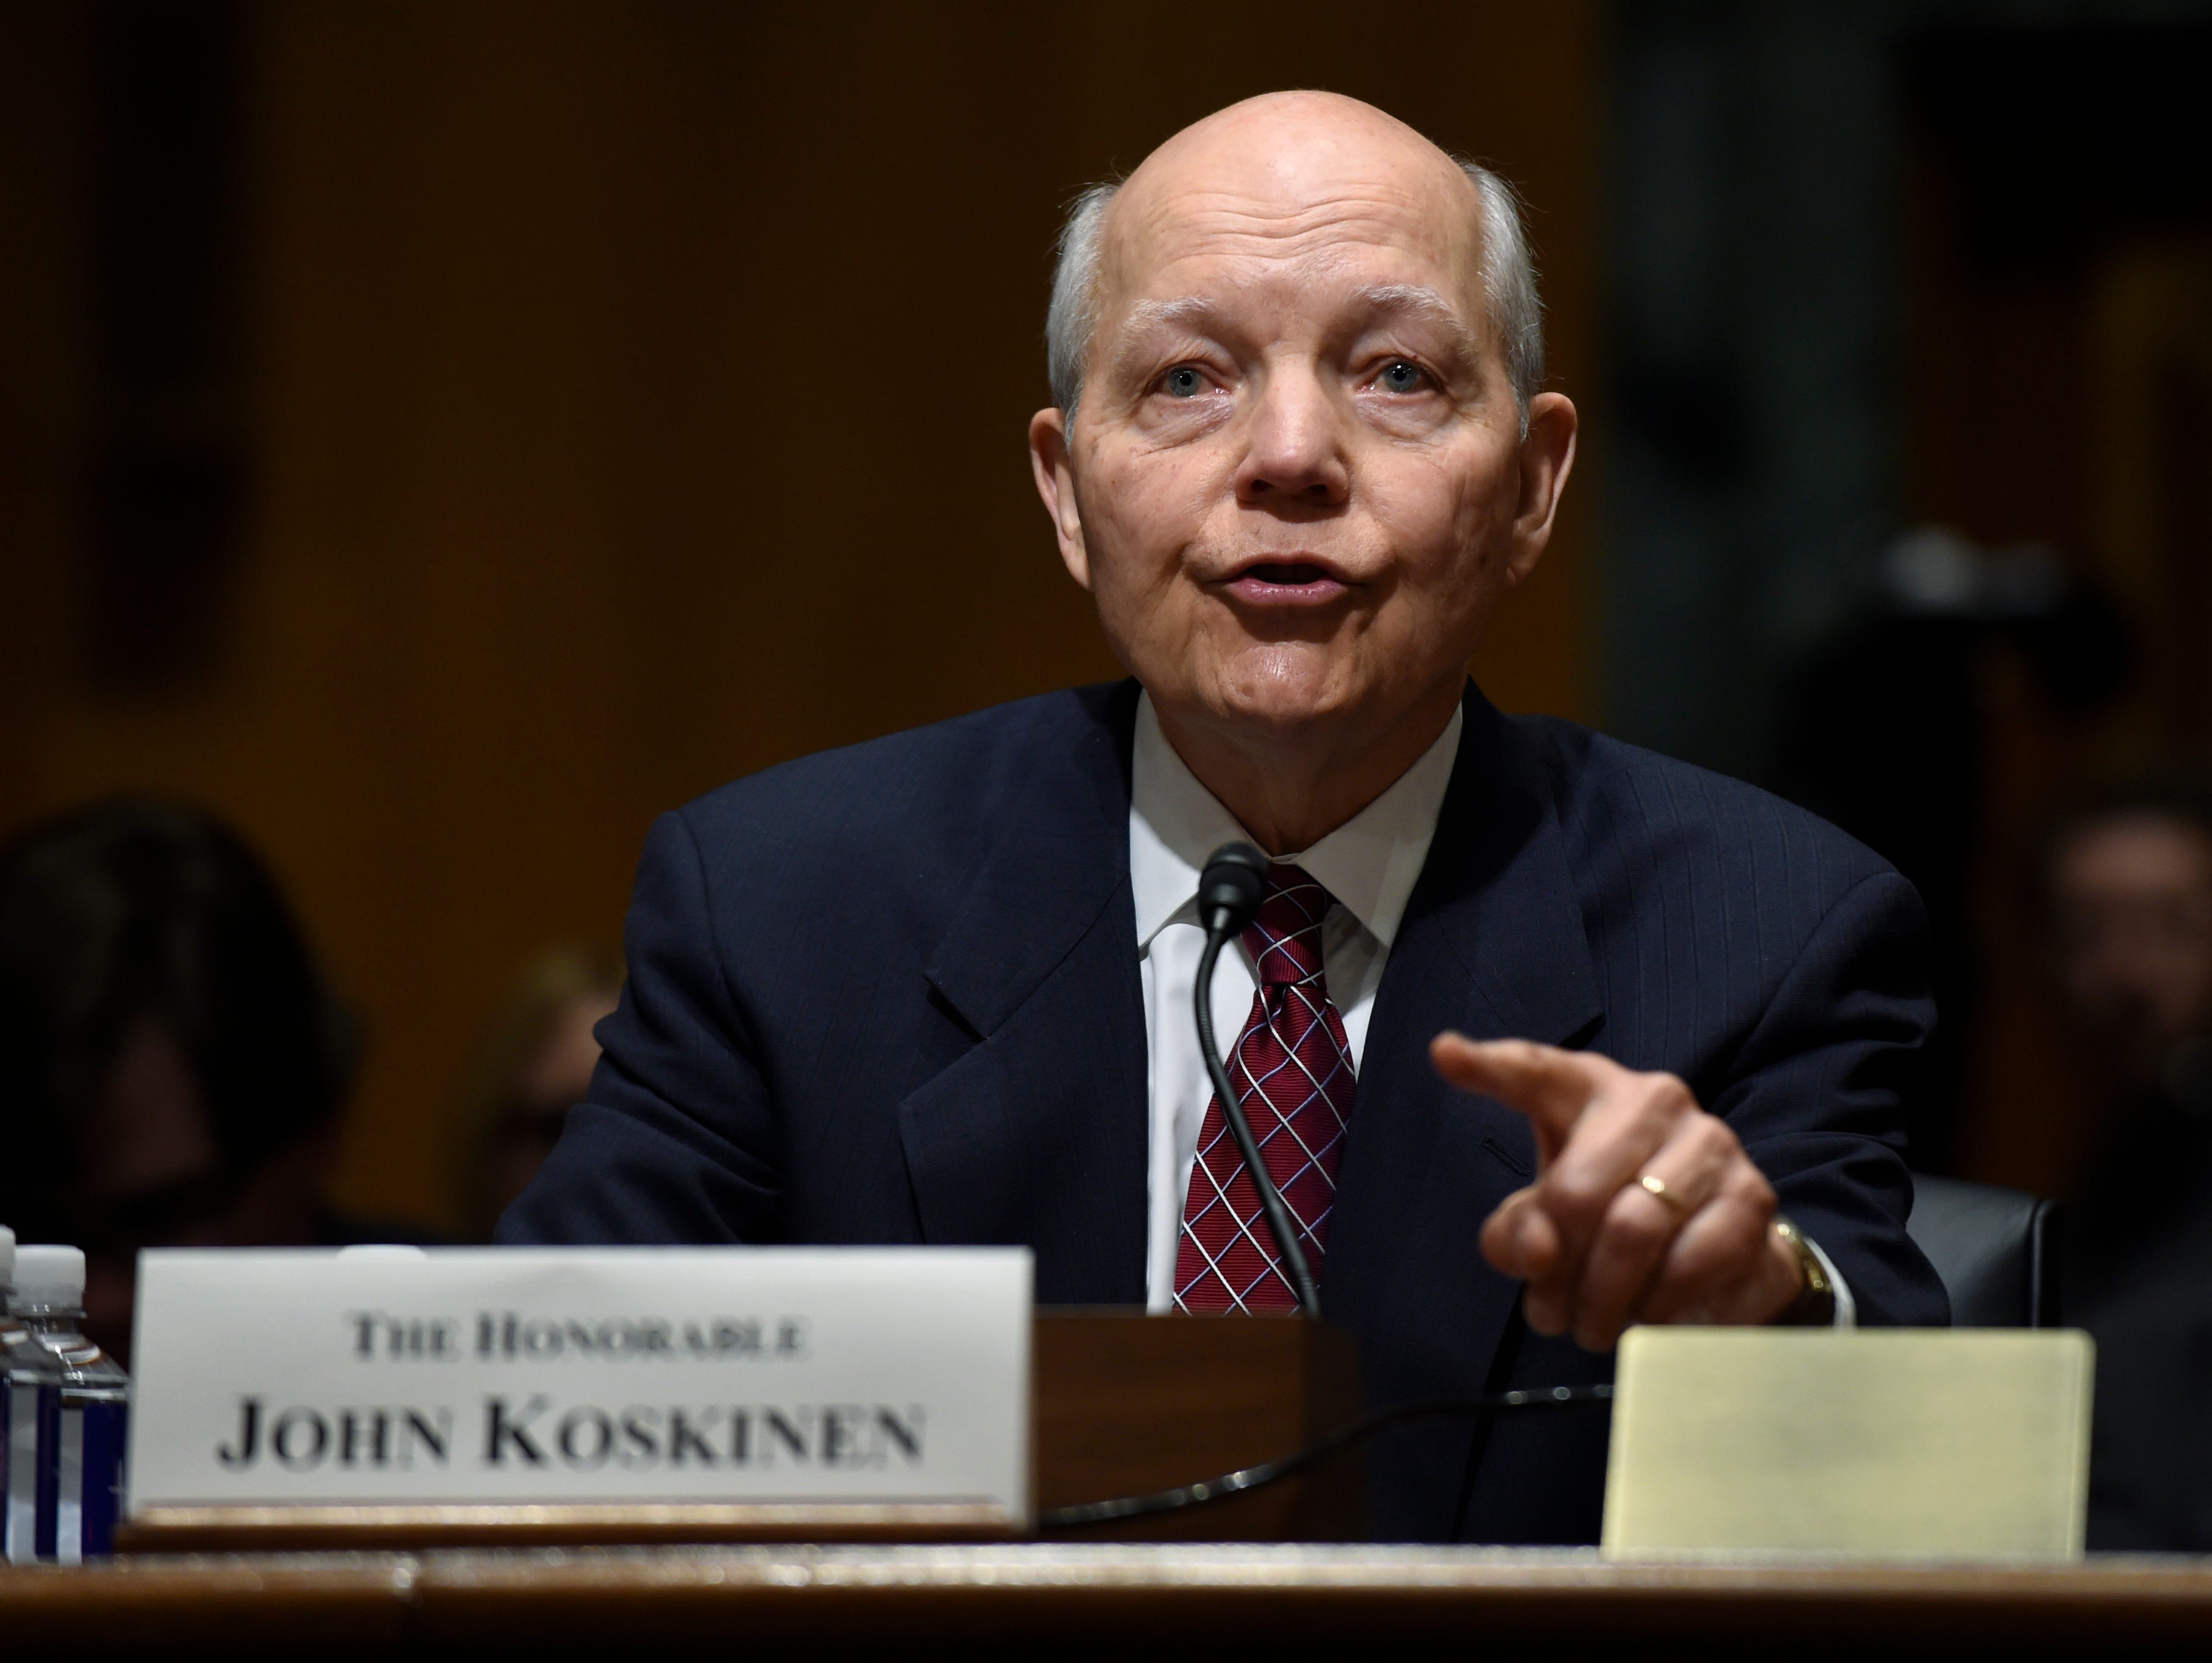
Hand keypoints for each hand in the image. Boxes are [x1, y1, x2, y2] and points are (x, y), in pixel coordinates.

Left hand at [1430, 1033, 1803, 1349]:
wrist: (1716, 1238)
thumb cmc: (1612, 1212)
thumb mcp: (1547, 1218)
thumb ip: (1517, 1233)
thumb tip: (1538, 1250)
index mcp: (1588, 1088)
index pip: (1535, 1071)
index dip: (1489, 1066)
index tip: (1445, 1055)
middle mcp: (1653, 1100)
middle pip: (1578, 1189)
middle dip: (1556, 1267)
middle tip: (1549, 1313)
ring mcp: (1711, 1144)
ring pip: (1636, 1232)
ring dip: (1603, 1298)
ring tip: (1590, 1326)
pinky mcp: (1751, 1197)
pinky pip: (1692, 1263)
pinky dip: (1658, 1307)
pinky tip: (1645, 1316)